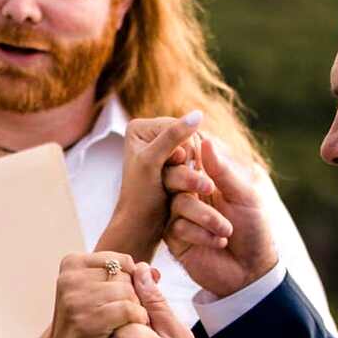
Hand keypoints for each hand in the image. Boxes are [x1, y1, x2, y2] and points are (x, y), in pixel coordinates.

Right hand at [47, 252, 150, 337]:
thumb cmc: (86, 324)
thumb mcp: (98, 294)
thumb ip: (125, 278)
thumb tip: (153, 271)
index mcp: (71, 263)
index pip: (121, 261)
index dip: (131, 282)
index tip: (120, 300)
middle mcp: (71, 278)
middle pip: (125, 276)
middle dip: (132, 296)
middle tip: (123, 315)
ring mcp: (76, 299)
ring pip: (129, 292)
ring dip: (136, 309)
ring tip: (126, 323)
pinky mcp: (87, 320)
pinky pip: (130, 310)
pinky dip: (137, 320)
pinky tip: (130, 329)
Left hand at [100, 111, 204, 253]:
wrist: (142, 223)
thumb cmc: (141, 195)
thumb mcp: (152, 162)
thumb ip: (173, 137)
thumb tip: (198, 114)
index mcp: (138, 127)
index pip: (178, 126)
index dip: (182, 148)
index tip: (169, 167)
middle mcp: (149, 134)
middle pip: (187, 138)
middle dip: (188, 160)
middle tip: (177, 179)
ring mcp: (163, 148)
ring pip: (194, 151)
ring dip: (193, 169)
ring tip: (187, 185)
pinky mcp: (174, 163)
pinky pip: (196, 161)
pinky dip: (196, 174)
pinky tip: (193, 187)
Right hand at [162, 135, 279, 298]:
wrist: (251, 270)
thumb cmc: (254, 229)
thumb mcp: (244, 195)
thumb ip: (222, 171)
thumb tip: (205, 140)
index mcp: (207, 180)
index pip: (189, 159)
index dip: (188, 155)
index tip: (193, 155)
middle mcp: (190, 196)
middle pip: (174, 176)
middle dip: (191, 180)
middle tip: (209, 189)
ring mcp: (181, 217)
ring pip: (179, 203)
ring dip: (205, 216)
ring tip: (227, 230)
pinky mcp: (175, 239)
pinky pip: (178, 227)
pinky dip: (201, 234)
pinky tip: (219, 242)